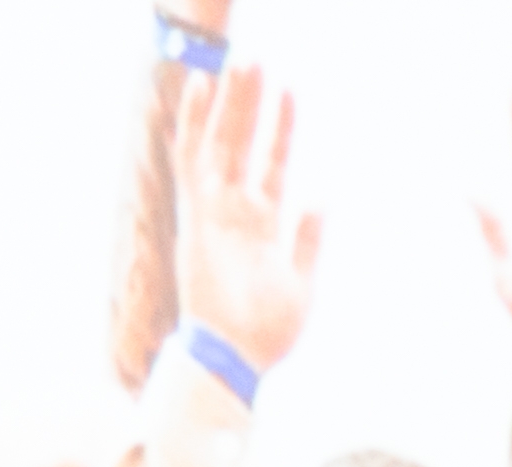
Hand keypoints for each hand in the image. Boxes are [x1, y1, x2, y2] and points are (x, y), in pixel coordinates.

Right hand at [168, 61, 323, 376]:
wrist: (236, 359)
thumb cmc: (267, 334)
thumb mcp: (302, 282)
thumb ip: (308, 240)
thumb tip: (319, 201)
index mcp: (261, 227)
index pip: (271, 165)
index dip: (281, 129)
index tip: (289, 92)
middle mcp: (234, 213)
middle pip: (242, 145)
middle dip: (250, 105)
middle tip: (256, 62)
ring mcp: (213, 212)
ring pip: (218, 142)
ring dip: (226, 103)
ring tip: (236, 62)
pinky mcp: (196, 215)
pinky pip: (192, 158)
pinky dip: (193, 122)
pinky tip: (199, 86)